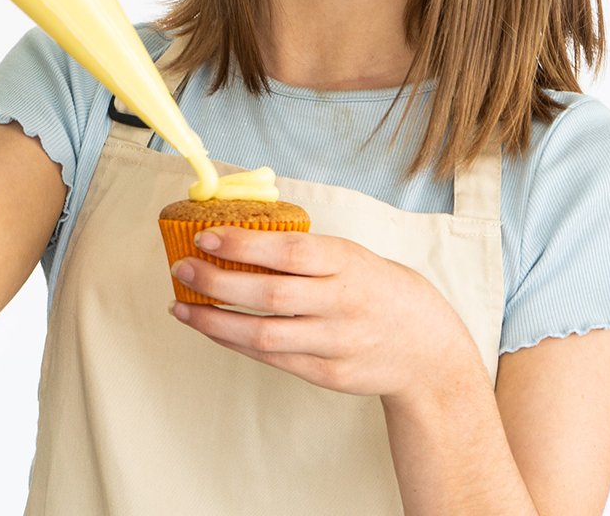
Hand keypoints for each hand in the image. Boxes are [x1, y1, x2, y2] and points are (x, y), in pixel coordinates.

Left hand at [168, 226, 478, 401]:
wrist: (427, 348)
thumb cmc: (378, 289)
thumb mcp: (352, 256)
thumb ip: (305, 252)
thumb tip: (240, 234)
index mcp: (347, 262)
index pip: (289, 251)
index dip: (244, 244)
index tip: (205, 237)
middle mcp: (342, 303)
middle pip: (270, 294)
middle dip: (218, 282)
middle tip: (182, 268)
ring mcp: (336, 343)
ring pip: (265, 336)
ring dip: (216, 321)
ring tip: (182, 306)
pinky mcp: (328, 374)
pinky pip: (273, 359)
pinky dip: (238, 344)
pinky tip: (213, 329)